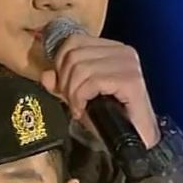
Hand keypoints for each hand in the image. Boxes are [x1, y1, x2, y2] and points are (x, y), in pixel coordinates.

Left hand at [39, 35, 160, 148]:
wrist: (136, 140)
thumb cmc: (111, 119)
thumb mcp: (80, 97)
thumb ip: (62, 84)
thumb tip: (46, 75)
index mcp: (112, 49)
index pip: (74, 42)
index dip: (60, 65)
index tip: (64, 89)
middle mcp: (123, 51)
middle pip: (74, 54)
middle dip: (65, 81)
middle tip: (72, 102)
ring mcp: (128, 64)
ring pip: (80, 68)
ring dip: (73, 92)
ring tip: (78, 107)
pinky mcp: (130, 80)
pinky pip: (92, 81)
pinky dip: (81, 98)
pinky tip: (83, 111)